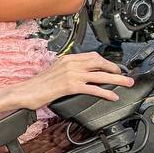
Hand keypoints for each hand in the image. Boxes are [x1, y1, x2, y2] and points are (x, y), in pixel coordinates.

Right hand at [6, 52, 133, 111]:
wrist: (26, 92)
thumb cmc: (38, 85)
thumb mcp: (55, 71)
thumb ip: (69, 70)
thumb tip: (82, 74)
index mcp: (68, 59)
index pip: (92, 56)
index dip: (106, 62)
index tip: (114, 67)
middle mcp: (71, 64)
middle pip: (99, 63)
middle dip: (115, 69)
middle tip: (125, 75)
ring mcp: (71, 74)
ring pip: (100, 75)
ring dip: (117, 79)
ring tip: (127, 84)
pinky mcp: (70, 86)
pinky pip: (93, 88)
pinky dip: (105, 92)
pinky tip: (112, 96)